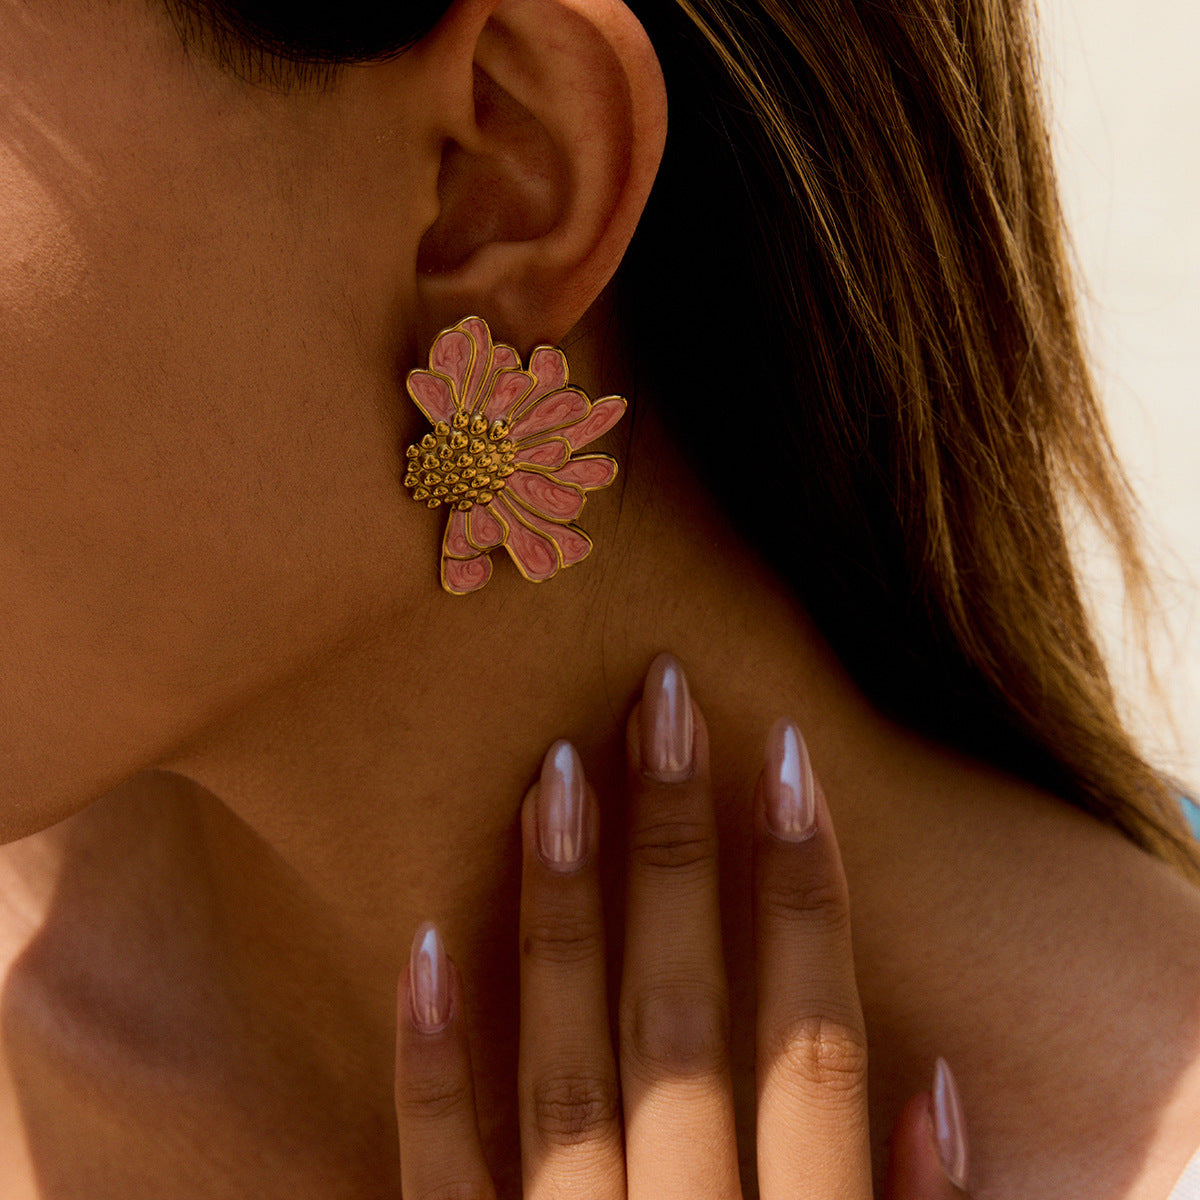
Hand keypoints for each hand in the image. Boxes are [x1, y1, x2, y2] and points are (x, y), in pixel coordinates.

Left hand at [394, 653, 972, 1197]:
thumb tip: (941, 1083)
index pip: (809, 1035)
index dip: (801, 888)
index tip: (783, 755)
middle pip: (682, 1015)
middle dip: (677, 849)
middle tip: (658, 703)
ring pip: (565, 1065)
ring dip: (562, 913)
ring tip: (552, 773)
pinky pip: (440, 1178)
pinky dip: (434, 1065)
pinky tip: (423, 942)